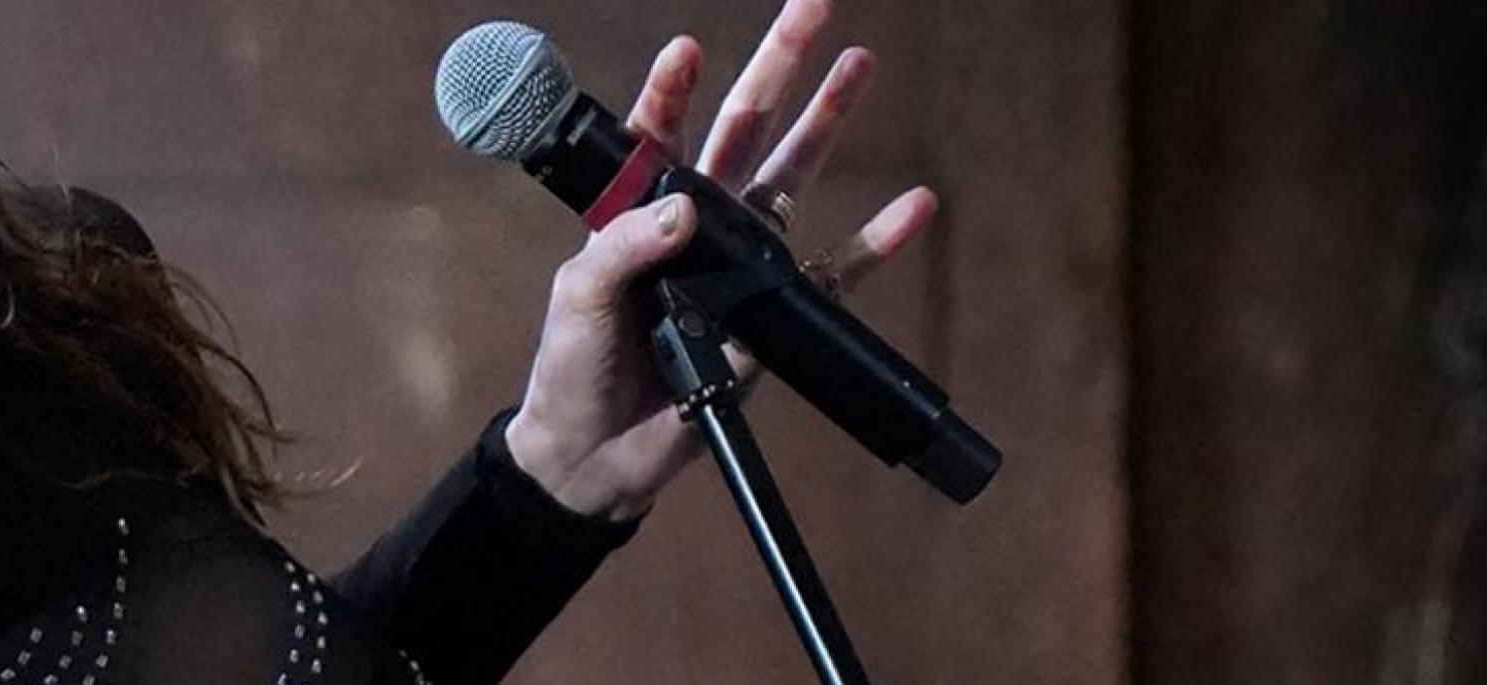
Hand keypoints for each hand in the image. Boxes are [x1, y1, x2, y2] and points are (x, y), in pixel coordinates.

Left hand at [505, 0, 939, 521]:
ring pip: (793, 177)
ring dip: (828, 122)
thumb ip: (624, 247)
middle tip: (812, 6)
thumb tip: (686, 207)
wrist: (597, 452)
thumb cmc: (570, 367)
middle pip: (742, 129)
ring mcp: (737, 264)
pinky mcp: (770, 317)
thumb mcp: (579, 298)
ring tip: (860, 61)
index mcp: (635, 210)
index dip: (671, 89)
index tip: (686, 49)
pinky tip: (915, 203)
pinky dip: (878, 241)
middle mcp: (692, 223)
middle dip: (777, 67)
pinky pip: (834, 274)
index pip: (657, 133)